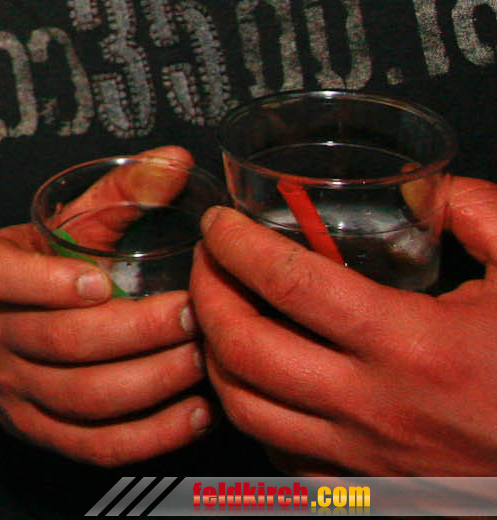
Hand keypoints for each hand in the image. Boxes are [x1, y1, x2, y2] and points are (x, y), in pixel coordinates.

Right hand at [0, 147, 212, 466]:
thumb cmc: (39, 270)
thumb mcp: (62, 225)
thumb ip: (119, 194)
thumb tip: (178, 161)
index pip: (2, 280)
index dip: (51, 285)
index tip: (105, 280)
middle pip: (61, 342)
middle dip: (134, 332)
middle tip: (193, 315)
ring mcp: (15, 389)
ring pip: (83, 398)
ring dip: (152, 382)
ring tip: (202, 360)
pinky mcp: (41, 433)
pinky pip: (97, 445)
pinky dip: (152, 435)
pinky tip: (198, 414)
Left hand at [194, 177, 496, 474]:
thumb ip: (483, 216)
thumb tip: (432, 186)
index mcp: (412, 346)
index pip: (287, 282)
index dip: (236, 244)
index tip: (221, 221)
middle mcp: (376, 408)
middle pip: (243, 348)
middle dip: (207, 294)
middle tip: (207, 260)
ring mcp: (367, 458)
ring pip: (245, 408)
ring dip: (217, 356)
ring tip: (220, 314)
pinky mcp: (370, 491)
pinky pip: (279, 456)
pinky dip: (253, 415)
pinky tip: (260, 381)